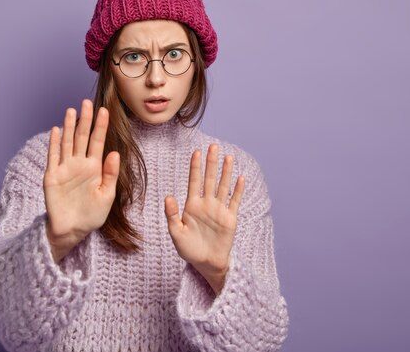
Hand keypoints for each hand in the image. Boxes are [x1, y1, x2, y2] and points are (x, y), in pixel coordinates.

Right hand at [44, 99, 119, 262]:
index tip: (105, 111)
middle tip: (87, 102)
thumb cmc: (92, 215)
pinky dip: (54, 143)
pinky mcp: (52, 176)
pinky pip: (53, 156)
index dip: (101, 126)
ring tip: (72, 110)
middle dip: (85, 120)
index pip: (98, 142)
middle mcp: (79, 164)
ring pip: (67, 143)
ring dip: (68, 127)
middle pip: (82, 137)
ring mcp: (65, 168)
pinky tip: (56, 130)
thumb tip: (115, 153)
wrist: (72, 230)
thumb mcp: (107, 196)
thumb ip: (110, 174)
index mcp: (95, 167)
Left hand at [164, 144, 245, 293]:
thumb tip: (168, 197)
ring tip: (228, 157)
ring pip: (223, 186)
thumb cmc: (188, 249)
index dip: (195, 167)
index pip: (194, 181)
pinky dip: (238, 190)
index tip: (196, 152)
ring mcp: (219, 210)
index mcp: (192, 205)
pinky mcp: (230, 218)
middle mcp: (206, 204)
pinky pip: (235, 201)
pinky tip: (241, 178)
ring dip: (226, 172)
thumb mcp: (176, 233)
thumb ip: (172, 215)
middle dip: (211, 163)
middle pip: (209, 179)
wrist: (206, 263)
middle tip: (214, 146)